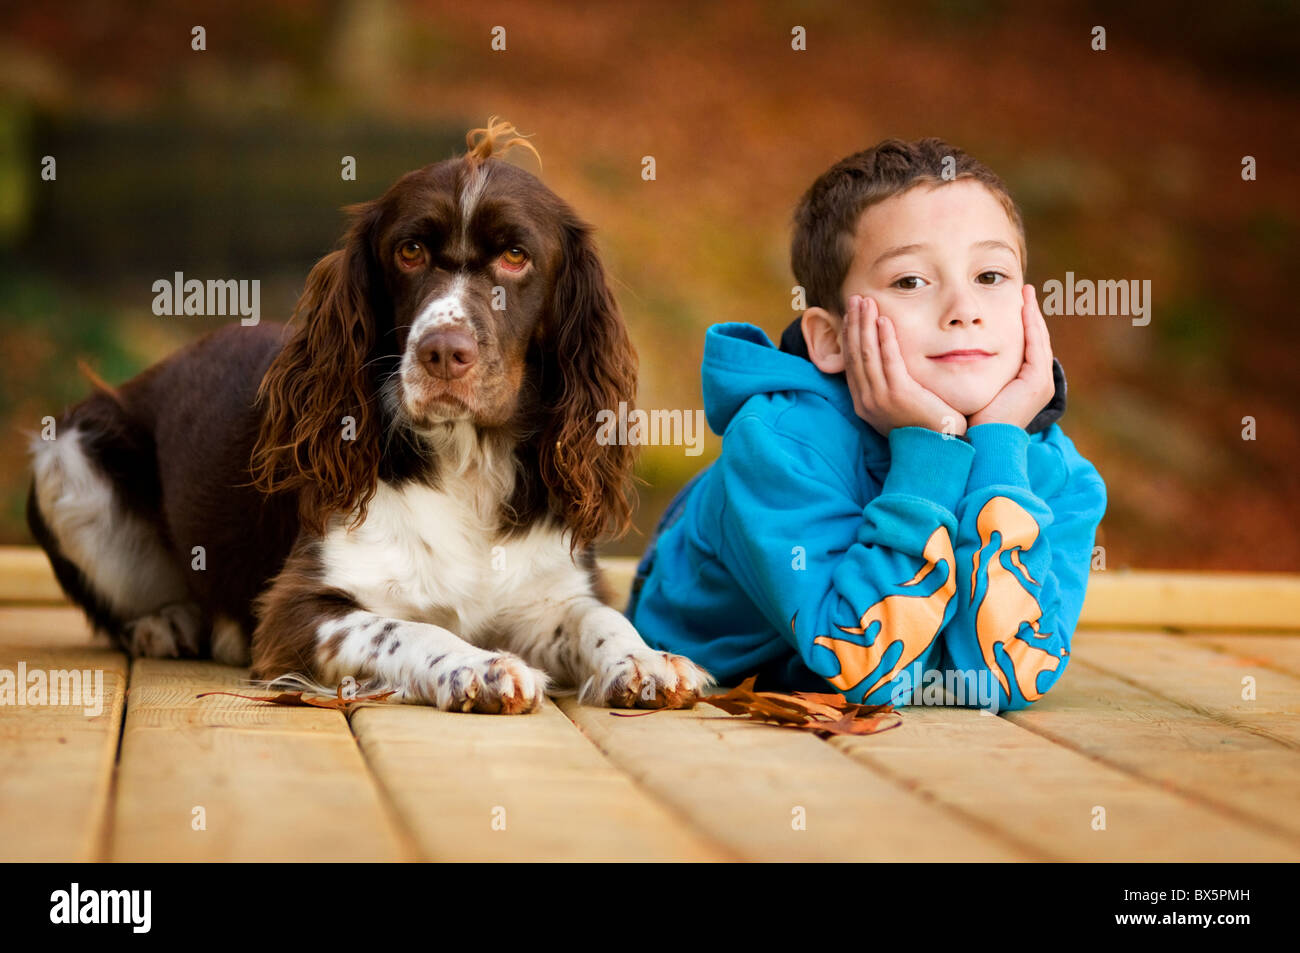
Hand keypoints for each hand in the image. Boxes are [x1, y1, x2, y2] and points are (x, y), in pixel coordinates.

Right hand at [843, 294, 967, 437]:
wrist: (939, 449)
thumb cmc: (925, 427)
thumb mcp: (900, 406)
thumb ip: (892, 386)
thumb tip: (891, 365)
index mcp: (865, 403)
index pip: (852, 363)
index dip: (850, 336)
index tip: (852, 314)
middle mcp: (866, 400)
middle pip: (855, 354)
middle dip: (854, 324)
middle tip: (855, 299)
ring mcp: (879, 399)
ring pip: (866, 354)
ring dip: (865, 325)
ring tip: (866, 302)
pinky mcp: (897, 395)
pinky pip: (888, 361)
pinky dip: (884, 339)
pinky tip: (884, 321)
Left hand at [966, 284, 1054, 429]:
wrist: (979, 443)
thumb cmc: (970, 421)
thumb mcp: (973, 389)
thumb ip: (973, 372)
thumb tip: (955, 355)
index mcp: (1025, 386)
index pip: (1026, 348)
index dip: (1022, 325)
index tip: (1014, 303)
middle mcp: (1038, 383)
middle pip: (1036, 340)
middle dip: (1030, 315)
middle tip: (1024, 291)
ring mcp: (1040, 383)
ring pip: (1038, 339)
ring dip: (1032, 314)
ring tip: (1026, 293)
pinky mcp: (1036, 383)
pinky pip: (1035, 345)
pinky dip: (1031, 324)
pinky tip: (1024, 306)